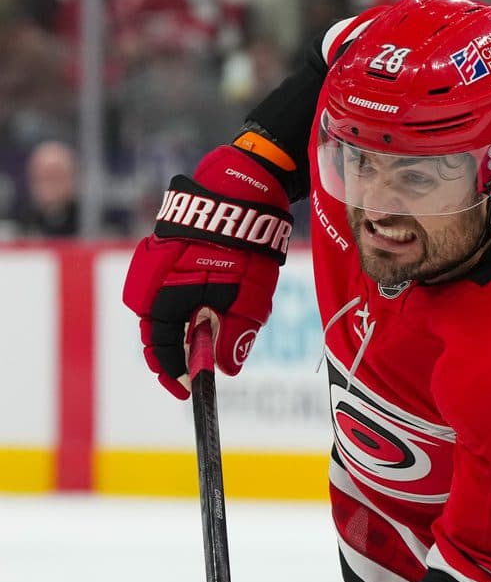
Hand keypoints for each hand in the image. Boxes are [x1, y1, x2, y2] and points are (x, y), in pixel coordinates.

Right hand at [123, 145, 291, 397]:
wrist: (238, 191)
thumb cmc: (246, 246)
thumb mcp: (250, 297)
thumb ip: (235, 335)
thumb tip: (224, 371)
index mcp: (164, 298)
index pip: (161, 349)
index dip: (174, 373)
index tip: (190, 390)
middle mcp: (149, 284)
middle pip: (156, 331)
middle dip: (174, 353)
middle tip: (196, 368)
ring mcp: (152, 265)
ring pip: (160, 310)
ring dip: (179, 327)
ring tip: (203, 338)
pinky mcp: (162, 252)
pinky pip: (165, 288)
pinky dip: (180, 303)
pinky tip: (201, 306)